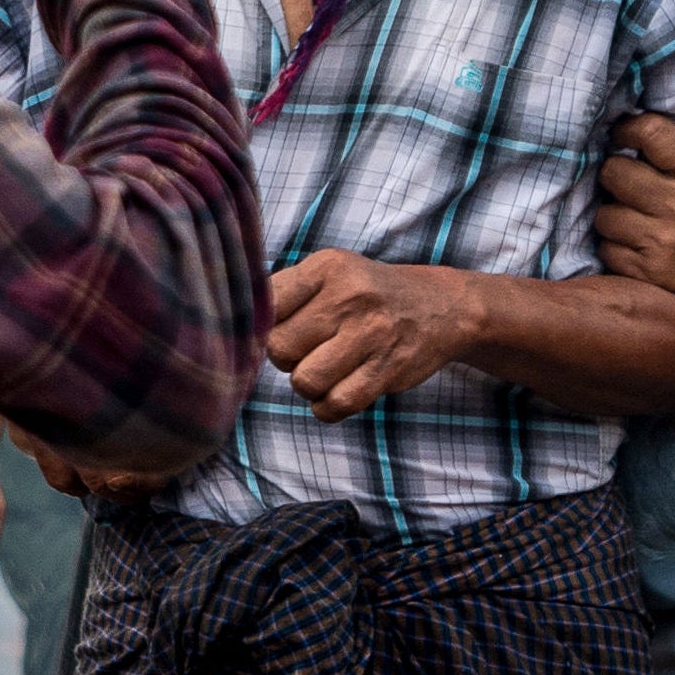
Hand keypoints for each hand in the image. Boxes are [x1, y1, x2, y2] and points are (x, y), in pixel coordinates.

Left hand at [262, 247, 497, 414]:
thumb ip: (286, 292)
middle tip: (307, 350)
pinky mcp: (387, 370)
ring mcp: (371, 335)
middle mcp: (349, 297)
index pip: (266, 303)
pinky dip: (327, 407)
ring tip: (324, 370)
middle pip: (279, 349)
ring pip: (305, 381)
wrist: (441, 307)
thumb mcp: (331, 272)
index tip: (276, 329)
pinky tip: (336, 391)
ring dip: (307, 384)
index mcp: (327, 268)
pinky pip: (335, 405)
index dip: (261, 326)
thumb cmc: (368, 294)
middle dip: (286, 359)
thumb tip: (233, 322)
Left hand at [593, 112, 674, 348]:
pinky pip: (607, 249)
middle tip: (625, 180)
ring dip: (613, 213)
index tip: (625, 135)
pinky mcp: (648, 273)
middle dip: (615, 172)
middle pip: (614, 172)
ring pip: (604, 214)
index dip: (629, 129)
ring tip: (629, 216)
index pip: (651, 133)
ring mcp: (661, 241)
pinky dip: (615, 246)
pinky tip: (633, 244)